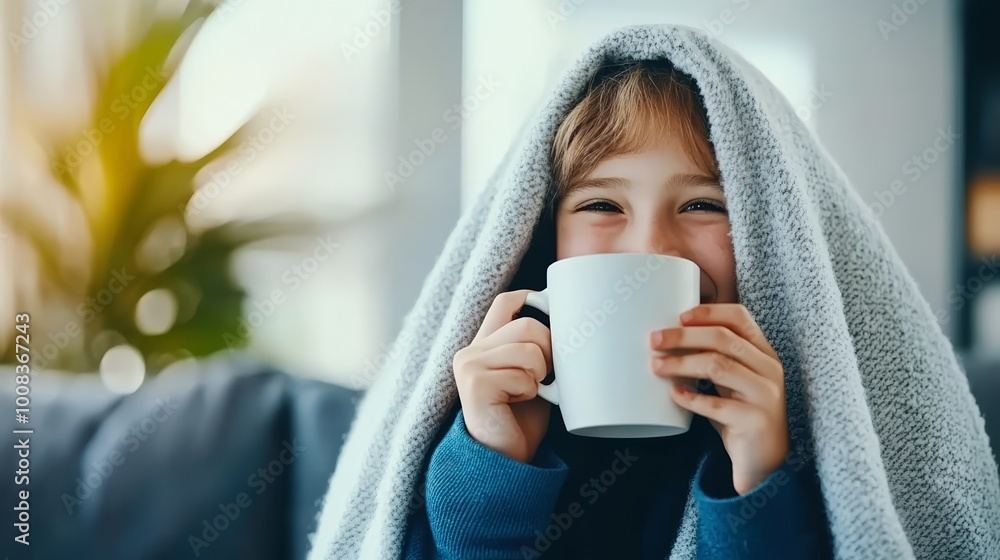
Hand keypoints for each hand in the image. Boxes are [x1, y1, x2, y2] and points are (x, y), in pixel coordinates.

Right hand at [453, 290, 553, 463]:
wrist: (506, 459)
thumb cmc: (521, 419)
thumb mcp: (530, 375)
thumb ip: (533, 347)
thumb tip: (566, 320)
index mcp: (484, 345)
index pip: (506, 303)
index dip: (533, 298)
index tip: (554, 308)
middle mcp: (471, 351)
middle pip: (527, 325)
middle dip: (548, 350)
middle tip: (545, 376)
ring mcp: (469, 366)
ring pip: (528, 349)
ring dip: (539, 375)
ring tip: (528, 392)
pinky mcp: (475, 383)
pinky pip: (523, 376)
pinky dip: (530, 393)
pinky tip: (515, 405)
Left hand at [649, 303, 788, 494]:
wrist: (764, 459)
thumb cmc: (742, 413)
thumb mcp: (735, 380)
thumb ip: (717, 357)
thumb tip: (670, 336)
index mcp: (764, 353)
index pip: (740, 318)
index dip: (709, 312)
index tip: (679, 316)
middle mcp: (769, 369)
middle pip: (723, 339)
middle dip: (684, 336)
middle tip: (654, 340)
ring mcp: (765, 395)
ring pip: (719, 366)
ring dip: (681, 363)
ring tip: (656, 367)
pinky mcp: (754, 421)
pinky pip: (717, 405)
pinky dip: (691, 398)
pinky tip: (674, 394)